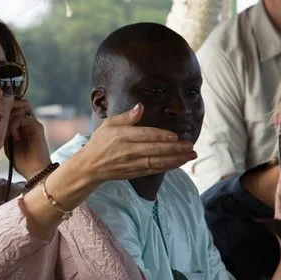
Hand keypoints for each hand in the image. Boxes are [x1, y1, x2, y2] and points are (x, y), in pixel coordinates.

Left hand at [4, 99, 50, 180]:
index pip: (15, 107)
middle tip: (1, 124)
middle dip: (7, 110)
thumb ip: (4, 130)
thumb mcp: (8, 142)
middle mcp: (30, 121)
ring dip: (9, 118)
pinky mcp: (37, 127)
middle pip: (18, 103)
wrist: (34, 171)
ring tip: (8, 133)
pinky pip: (22, 118)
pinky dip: (14, 125)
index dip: (5, 109)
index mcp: (23, 124)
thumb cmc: (21, 160)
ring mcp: (34, 123)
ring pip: (19, 107)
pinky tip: (14, 136)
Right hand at [73, 103, 196, 182]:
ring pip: (157, 162)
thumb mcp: (109, 123)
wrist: (90, 166)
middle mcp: (129, 151)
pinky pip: (154, 170)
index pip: (146, 136)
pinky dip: (167, 167)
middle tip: (191, 146)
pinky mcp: (135, 173)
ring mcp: (133, 164)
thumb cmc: (100, 142)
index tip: (176, 136)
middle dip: (175, 149)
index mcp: (123, 136)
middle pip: (155, 150)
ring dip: (176, 159)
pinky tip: (179, 163)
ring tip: (190, 155)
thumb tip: (141, 106)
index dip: (162, 136)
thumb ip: (127, 116)